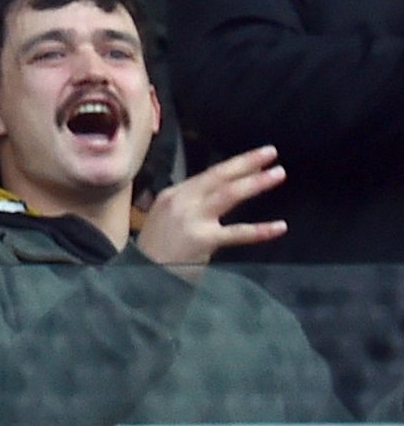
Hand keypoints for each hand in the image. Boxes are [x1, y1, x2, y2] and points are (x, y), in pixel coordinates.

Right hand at [137, 147, 290, 269]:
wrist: (144, 273)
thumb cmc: (158, 249)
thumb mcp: (167, 217)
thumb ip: (190, 205)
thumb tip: (217, 194)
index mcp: (174, 194)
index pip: (209, 174)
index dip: (237, 164)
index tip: (258, 157)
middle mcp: (182, 201)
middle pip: (219, 176)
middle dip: (247, 162)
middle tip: (271, 152)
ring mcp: (192, 219)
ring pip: (228, 194)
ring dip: (255, 183)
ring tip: (278, 174)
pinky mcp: (203, 240)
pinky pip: (236, 233)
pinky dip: (259, 230)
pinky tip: (280, 227)